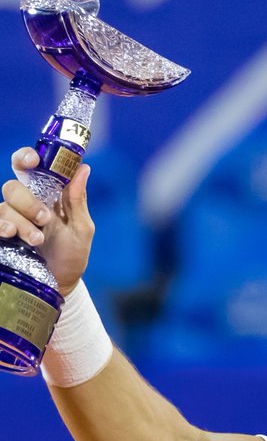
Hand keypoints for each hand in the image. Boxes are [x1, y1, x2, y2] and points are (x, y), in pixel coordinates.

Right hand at [0, 148, 93, 294]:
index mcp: (47, 196)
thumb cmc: (73, 254)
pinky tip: (11, 234)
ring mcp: (12, 218)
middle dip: (28, 201)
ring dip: (22, 221)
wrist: (61, 283)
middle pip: (14, 186)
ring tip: (38, 239)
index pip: (31, 168)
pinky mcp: (3, 234)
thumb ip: (78, 200)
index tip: (33, 160)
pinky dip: (3, 225)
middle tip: (44, 218)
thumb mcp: (82, 229)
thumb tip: (84, 168)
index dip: (27, 157)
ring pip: (5, 205)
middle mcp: (26, 204)